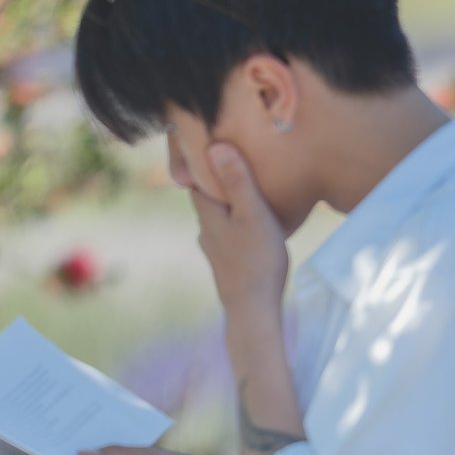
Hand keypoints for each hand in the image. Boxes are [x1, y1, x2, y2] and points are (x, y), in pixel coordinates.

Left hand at [191, 142, 289, 313]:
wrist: (253, 310)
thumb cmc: (257, 259)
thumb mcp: (253, 214)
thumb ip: (237, 181)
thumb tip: (215, 145)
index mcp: (208, 213)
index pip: (197, 178)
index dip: (204, 162)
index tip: (215, 146)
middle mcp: (205, 230)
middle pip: (207, 197)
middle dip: (218, 182)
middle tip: (237, 165)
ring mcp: (214, 249)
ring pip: (218, 217)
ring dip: (229, 205)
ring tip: (248, 194)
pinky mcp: (225, 264)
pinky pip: (228, 234)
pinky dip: (236, 225)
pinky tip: (251, 227)